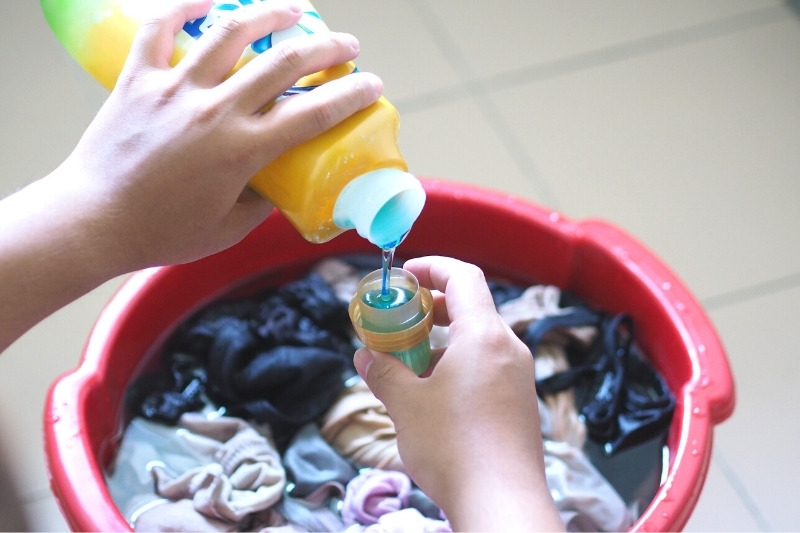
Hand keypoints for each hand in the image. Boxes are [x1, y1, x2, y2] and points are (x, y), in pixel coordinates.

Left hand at [52, 0, 382, 270]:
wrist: (94, 221)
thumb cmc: (162, 232)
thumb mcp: (228, 229)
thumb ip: (261, 202)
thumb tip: (277, 182)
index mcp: (242, 150)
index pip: (314, 113)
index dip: (352, 94)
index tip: (371, 84)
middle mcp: (214, 110)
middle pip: (284, 62)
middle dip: (327, 48)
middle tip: (346, 45)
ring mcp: (175, 89)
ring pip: (230, 31)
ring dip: (270, 14)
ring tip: (293, 9)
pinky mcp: (139, 79)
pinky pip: (161, 26)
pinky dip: (184, 4)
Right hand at [353, 256, 563, 531]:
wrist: (502, 502)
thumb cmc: (453, 446)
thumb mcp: (406, 404)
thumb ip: (383, 373)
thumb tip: (364, 357)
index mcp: (485, 335)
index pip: (464, 277)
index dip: (433, 266)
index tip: (406, 274)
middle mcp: (509, 348)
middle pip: (472, 307)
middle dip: (432, 308)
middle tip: (400, 321)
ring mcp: (519, 377)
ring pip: (478, 341)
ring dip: (443, 342)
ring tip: (409, 364)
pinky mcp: (520, 403)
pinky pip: (488, 367)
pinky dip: (459, 365)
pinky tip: (434, 395)